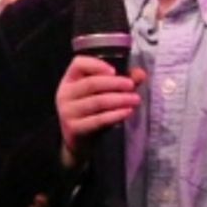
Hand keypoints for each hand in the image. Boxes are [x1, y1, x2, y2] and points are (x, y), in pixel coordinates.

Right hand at [54, 55, 146, 170]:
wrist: (78, 143)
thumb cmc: (91, 112)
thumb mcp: (100, 94)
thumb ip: (120, 82)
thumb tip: (141, 73)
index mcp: (69, 80)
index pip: (78, 64)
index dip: (96, 65)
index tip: (115, 71)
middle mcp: (65, 94)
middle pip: (91, 83)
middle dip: (114, 83)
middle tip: (132, 85)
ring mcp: (68, 112)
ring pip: (97, 101)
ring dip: (118, 99)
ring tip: (135, 99)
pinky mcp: (75, 128)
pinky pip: (98, 120)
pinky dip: (115, 115)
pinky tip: (127, 112)